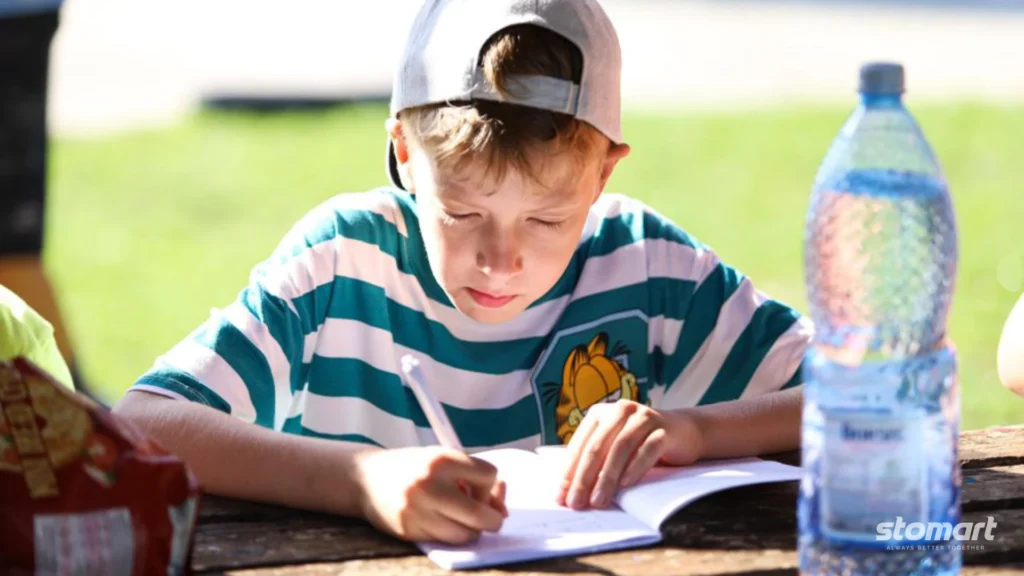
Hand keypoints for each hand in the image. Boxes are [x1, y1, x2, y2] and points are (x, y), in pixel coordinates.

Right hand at [354, 447, 507, 543]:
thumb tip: (503, 511)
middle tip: (491, 518)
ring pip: (465, 534)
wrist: (365, 478)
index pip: (489, 475)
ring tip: (461, 519)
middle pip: (481, 515)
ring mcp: (418, 510)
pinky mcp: (409, 530)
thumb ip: (475, 479)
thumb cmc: (413, 467)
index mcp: (441, 458)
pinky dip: (451, 535)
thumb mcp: (443, 461)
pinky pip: (445, 541)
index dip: (488, 484)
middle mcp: (429, 484)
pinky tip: (441, 522)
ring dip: (471, 530)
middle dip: (492, 519)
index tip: (475, 486)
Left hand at [556, 401, 701, 509]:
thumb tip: (568, 492)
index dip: (569, 472)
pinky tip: (626, 484)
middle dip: (584, 478)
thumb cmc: (641, 443)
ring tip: (599, 500)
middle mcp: (620, 410)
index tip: (562, 497)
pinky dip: (635, 467)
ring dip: (608, 477)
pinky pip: (647, 448)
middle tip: (576, 502)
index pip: (580, 445)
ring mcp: (643, 417)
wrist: (684, 431)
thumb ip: (595, 462)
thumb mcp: (615, 448)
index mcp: (601, 413)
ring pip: (620, 447)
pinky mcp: (664, 428)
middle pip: (597, 447)